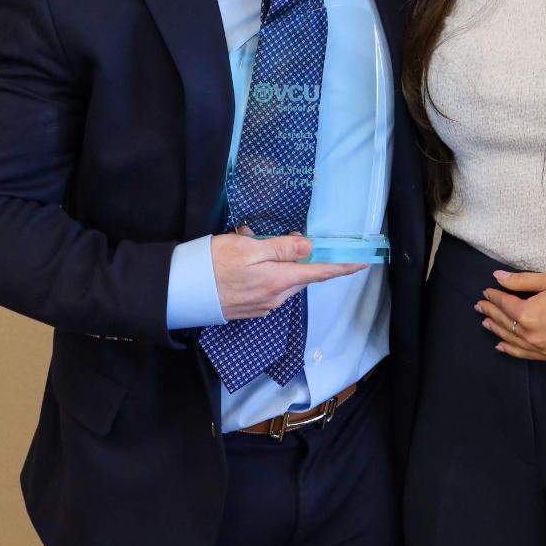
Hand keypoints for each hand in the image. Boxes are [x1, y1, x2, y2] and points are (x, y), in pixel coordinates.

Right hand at [211, 225, 364, 321]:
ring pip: (283, 280)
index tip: (362, 263)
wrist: (183, 289)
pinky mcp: (252, 308)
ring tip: (248, 243)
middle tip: (271, 237)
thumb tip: (309, 248)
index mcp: (279, 280)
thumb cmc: (214, 263)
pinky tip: (242, 261)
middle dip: (295, 256)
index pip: (320, 273)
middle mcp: (276, 297)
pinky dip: (263, 271)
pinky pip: (268, 286)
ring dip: (275, 262)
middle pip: (301, 275)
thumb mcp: (248, 246)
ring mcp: (263, 305)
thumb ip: (281, 248)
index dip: (342, 267)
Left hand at [478, 270, 545, 361]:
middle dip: (491, 312)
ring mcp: (543, 349)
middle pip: (505, 323)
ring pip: (512, 341)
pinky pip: (526, 355)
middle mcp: (532, 336)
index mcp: (528, 315)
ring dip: (497, 331)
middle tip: (480, 306)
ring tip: (486, 323)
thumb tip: (498, 278)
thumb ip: (521, 281)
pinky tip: (503, 346)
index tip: (487, 290)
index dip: (494, 296)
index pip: (504, 304)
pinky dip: (512, 350)